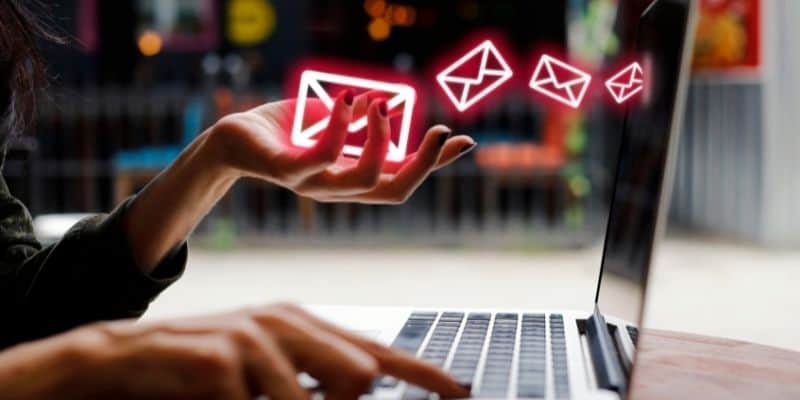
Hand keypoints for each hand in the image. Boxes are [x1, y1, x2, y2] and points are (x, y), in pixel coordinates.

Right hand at [44, 303, 467, 398]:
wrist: (123, 358)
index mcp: (300, 324)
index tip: (463, 392)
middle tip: (288, 397)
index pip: (376, 350)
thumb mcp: (265, 371)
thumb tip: (361, 387)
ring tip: (243, 394)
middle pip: (359, 374)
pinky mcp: (222, 358)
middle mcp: (285, 322)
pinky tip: (216, 397)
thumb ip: (312, 379)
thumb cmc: (203, 370)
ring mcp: (254, 336)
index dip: (424, 373)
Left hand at [207, 90, 475, 203]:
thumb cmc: (287, 132)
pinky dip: (342, 125)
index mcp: (352, 179)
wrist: (233, 139)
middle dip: (425, 163)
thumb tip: (396, 106)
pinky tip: (346, 99)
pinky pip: (322, 156)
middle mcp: (337, 189)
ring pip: (365, 180)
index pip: (403, 181)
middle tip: (437, 129)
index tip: (463, 141)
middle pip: (394, 191)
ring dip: (381, 140)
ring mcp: (312, 184)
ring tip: (378, 104)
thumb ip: (368, 121)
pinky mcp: (286, 172)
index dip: (435, 165)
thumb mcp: (337, 122)